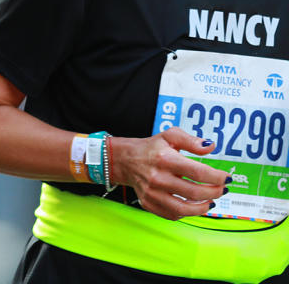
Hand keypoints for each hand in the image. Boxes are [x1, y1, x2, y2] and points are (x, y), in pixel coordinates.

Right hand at [111, 126, 229, 219]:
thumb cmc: (151, 148)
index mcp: (165, 159)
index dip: (217, 177)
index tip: (226, 178)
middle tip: (222, 189)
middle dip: (215, 192)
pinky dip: (187, 213)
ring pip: (184, 209)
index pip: (198, 172)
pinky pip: (172, 214)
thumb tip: (210, 147)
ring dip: (203, 207)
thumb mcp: (170, 136)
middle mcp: (158, 177)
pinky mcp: (148, 203)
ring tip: (211, 202)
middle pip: (194, 192)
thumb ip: (191, 141)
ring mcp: (152, 193)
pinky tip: (193, 205)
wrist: (125, 160)